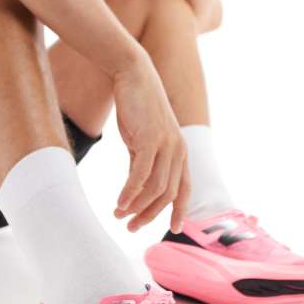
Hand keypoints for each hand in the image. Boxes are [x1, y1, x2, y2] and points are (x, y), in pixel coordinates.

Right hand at [113, 53, 189, 232]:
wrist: (133, 75)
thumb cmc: (136, 109)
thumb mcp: (142, 141)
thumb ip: (143, 165)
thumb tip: (136, 191)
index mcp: (180, 153)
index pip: (184, 189)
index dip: (180, 210)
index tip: (175, 228)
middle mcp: (178, 151)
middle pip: (168, 194)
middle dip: (149, 215)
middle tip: (131, 228)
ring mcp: (167, 145)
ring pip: (155, 188)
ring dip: (137, 207)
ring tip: (119, 216)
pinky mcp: (151, 139)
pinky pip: (141, 174)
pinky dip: (130, 192)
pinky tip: (120, 204)